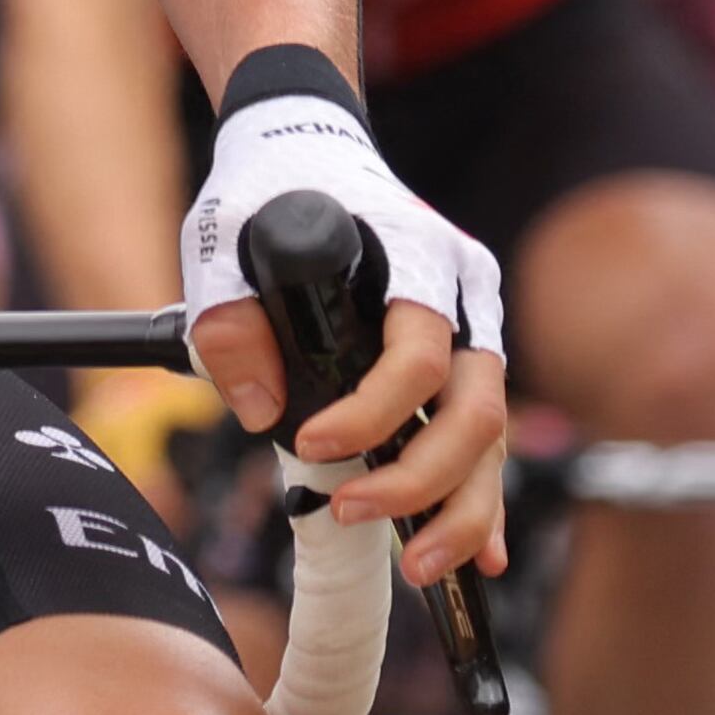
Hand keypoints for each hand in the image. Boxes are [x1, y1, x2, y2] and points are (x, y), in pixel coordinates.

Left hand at [179, 76, 512, 584]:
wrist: (302, 150)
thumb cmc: (264, 192)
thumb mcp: (223, 239)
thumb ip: (229, 323)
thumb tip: (262, 413)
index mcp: (419, 257)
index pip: (417, 357)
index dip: (372, 414)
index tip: (311, 444)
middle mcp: (464, 297)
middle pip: (475, 413)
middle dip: (422, 482)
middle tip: (354, 515)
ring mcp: (473, 330)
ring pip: (491, 439)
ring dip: (458, 509)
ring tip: (416, 565)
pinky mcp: (463, 361)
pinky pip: (483, 441)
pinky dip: (479, 499)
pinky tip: (479, 555)